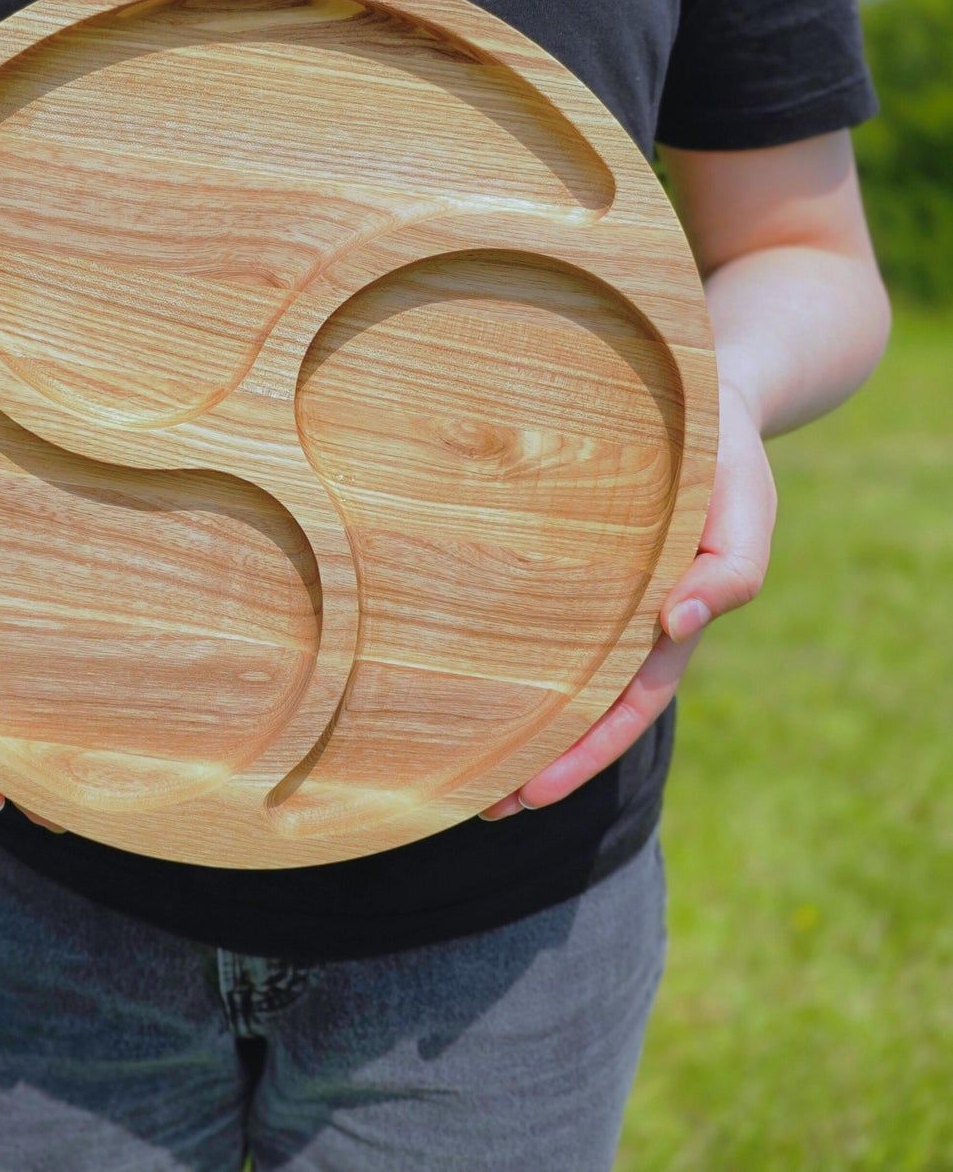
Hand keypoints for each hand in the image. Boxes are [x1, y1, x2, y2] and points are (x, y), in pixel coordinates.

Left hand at [478, 381, 776, 819]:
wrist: (700, 395)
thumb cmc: (725, 456)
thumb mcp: (748, 510)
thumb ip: (730, 572)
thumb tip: (678, 624)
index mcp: (667, 622)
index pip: (623, 708)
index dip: (582, 755)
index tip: (532, 794)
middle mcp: (625, 619)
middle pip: (577, 706)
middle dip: (535, 759)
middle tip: (478, 804)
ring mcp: (592, 591)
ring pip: (547, 667)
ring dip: (510, 714)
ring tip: (454, 757)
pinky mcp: (561, 555)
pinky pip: (529, 611)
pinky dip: (499, 645)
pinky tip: (451, 660)